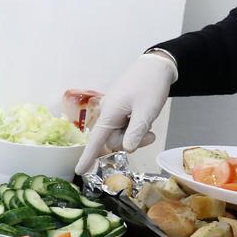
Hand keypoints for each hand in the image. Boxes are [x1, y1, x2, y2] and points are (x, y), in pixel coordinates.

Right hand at [74, 52, 176, 175]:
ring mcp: (114, 111)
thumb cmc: (150, 85)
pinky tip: (145, 118)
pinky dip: (135, 128)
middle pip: (113, 140)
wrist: (156, 65)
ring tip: (150, 125)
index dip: (88, 156)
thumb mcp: (146, 111)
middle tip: (151, 135)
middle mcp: (108, 113)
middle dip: (131, 142)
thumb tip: (126, 150)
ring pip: (121, 135)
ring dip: (136, 135)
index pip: (96, 140)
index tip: (80, 171)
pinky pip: (125, 126)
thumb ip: (136, 131)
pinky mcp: (121, 109)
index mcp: (109, 113)